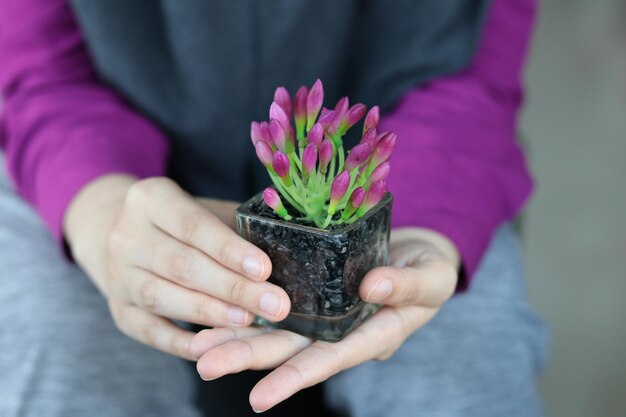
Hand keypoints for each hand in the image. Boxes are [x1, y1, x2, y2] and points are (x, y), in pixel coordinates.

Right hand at [64, 175, 290, 359]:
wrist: (118, 231)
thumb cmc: (181, 221)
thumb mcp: (204, 208)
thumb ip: (237, 225)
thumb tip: (289, 247)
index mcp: (151, 199)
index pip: (193, 225)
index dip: (229, 249)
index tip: (264, 269)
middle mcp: (126, 236)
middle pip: (182, 265)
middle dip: (232, 288)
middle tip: (274, 305)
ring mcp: (118, 276)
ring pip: (163, 297)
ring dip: (210, 313)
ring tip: (250, 322)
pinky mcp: (119, 311)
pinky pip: (151, 331)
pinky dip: (184, 343)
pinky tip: (216, 346)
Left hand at [190, 227, 459, 411]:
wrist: (414, 250)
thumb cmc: (429, 268)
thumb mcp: (433, 276)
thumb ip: (408, 286)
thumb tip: (372, 289)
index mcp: (371, 334)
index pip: (330, 359)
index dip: (296, 377)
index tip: (260, 396)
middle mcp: (338, 329)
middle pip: (289, 348)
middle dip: (248, 357)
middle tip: (206, 364)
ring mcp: (320, 310)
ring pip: (274, 327)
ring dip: (236, 336)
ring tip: (198, 345)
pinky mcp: (308, 285)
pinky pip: (273, 297)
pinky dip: (244, 304)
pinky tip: (213, 307)